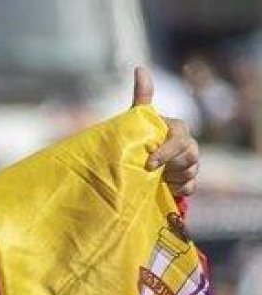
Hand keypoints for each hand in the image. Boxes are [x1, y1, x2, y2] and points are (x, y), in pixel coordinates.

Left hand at [130, 66, 198, 196]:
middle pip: (188, 157)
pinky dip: (177, 189)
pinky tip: (165, 187)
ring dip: (170, 178)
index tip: (149, 163)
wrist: (141, 166)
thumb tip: (140, 68)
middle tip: (149, 171)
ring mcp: (192, 164)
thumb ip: (142, 96)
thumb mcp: (138, 119)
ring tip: (155, 176)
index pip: (180, 138)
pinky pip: (190, 188)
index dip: (166, 151)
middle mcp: (189, 145)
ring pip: (189, 173)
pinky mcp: (190, 181)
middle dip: (169, 166)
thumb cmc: (141, 137)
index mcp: (178, 130)